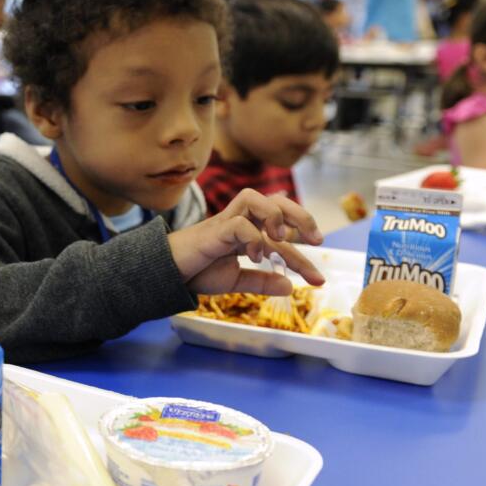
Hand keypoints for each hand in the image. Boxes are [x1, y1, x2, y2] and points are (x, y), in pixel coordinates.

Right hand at [168, 189, 325, 294]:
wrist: (166, 273)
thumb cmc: (197, 271)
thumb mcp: (236, 280)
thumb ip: (261, 281)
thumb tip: (290, 288)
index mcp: (246, 232)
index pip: (282, 237)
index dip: (302, 258)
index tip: (318, 280)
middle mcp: (239, 221)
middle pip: (274, 200)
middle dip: (300, 216)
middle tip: (315, 240)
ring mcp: (225, 222)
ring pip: (254, 197)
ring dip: (275, 215)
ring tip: (279, 239)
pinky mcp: (213, 230)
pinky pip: (238, 223)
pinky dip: (252, 237)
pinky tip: (255, 256)